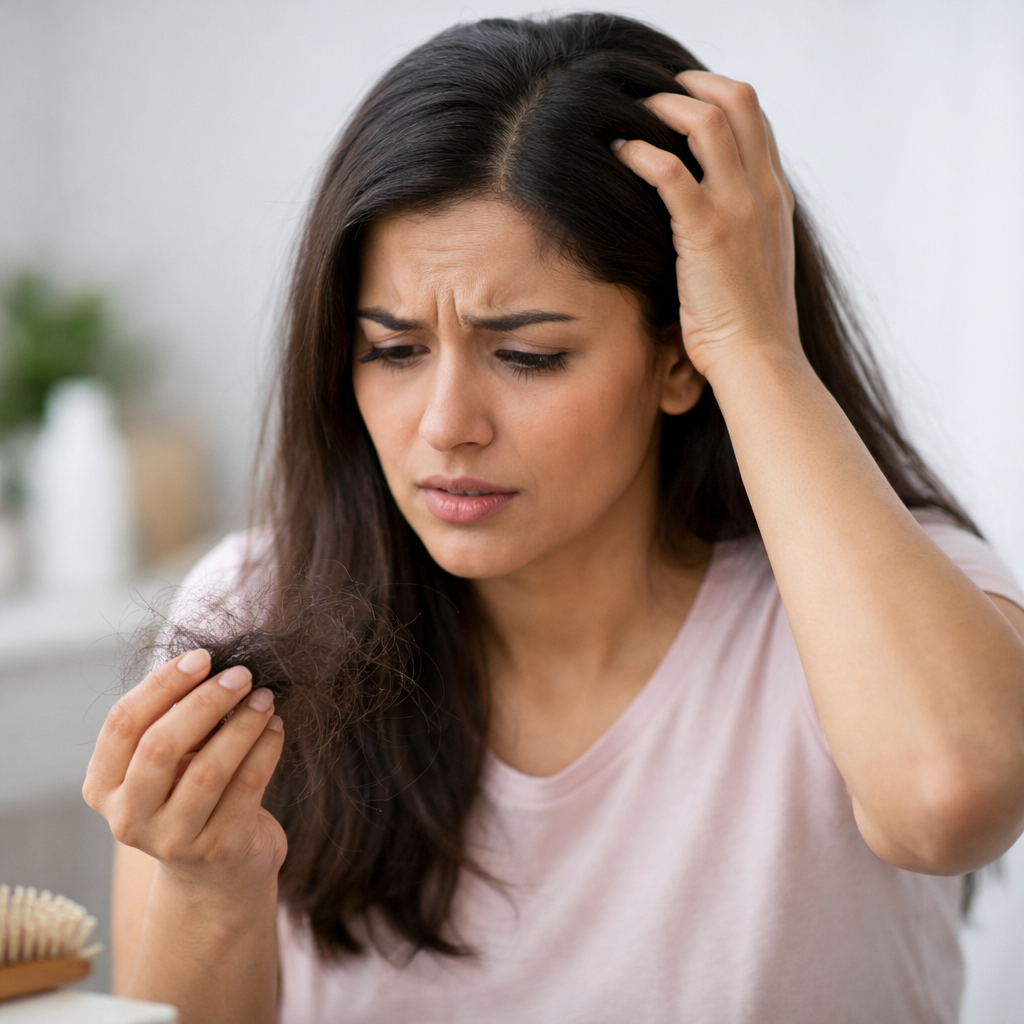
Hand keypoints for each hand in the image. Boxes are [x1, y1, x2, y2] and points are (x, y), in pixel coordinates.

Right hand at [83, 650, 286, 899]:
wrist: (217, 873)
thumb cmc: (190, 795)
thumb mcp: (168, 764)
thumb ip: (172, 720)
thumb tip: (209, 664)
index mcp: (104, 787)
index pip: (123, 724)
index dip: (162, 684)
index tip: (201, 657)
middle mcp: (129, 818)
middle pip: (160, 746)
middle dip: (205, 702)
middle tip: (242, 674)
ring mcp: (172, 839)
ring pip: (208, 769)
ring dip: (242, 724)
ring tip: (265, 698)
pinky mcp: (218, 848)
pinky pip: (246, 787)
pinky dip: (265, 749)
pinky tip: (276, 727)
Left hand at [613, 70, 799, 379]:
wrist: (759, 360)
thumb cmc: (749, 326)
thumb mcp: (755, 265)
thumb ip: (739, 230)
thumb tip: (702, 217)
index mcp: (775, 198)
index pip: (756, 119)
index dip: (717, 96)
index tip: (682, 100)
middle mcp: (762, 193)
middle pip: (738, 101)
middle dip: (692, 85)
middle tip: (653, 95)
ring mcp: (738, 209)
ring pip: (706, 122)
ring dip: (663, 109)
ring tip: (631, 117)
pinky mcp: (706, 233)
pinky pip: (671, 171)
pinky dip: (640, 152)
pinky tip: (619, 154)